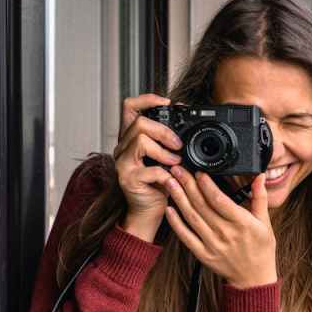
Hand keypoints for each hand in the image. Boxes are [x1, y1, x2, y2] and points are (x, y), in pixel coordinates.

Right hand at [112, 94, 183, 240]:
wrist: (149, 212)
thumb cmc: (158, 185)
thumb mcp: (166, 158)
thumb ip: (170, 143)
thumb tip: (189, 126)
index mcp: (131, 139)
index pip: (129, 107)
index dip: (147, 99)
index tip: (168, 102)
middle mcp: (122, 148)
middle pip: (139, 123)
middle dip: (164, 131)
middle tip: (178, 145)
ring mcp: (122, 164)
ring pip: (140, 141)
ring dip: (164, 151)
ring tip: (176, 163)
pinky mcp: (128, 180)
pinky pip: (148, 169)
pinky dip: (164, 173)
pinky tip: (171, 179)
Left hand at [163, 168, 277, 288]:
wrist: (253, 279)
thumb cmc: (261, 249)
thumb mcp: (265, 223)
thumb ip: (260, 198)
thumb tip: (260, 176)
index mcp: (242, 223)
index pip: (220, 200)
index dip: (207, 185)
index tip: (199, 171)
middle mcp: (226, 233)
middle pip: (203, 205)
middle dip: (188, 185)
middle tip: (178, 169)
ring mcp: (213, 245)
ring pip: (192, 218)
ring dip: (179, 199)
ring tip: (170, 182)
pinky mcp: (203, 255)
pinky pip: (186, 237)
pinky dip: (176, 223)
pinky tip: (169, 209)